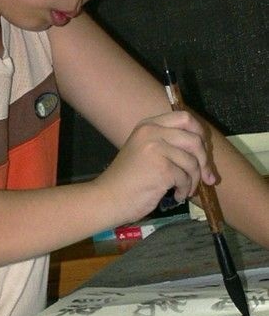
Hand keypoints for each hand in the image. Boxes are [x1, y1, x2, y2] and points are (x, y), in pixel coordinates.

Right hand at [96, 111, 215, 223]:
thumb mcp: (145, 151)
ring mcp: (156, 148)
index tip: (204, 152)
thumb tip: (204, 151)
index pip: (185, 117)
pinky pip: (185, 178)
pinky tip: (176, 196)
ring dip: (194, 180)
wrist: (109, 198)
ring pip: (192, 161)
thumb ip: (168, 143)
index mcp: (148, 125)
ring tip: (184, 190)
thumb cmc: (127, 179)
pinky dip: (184, 190)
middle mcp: (152, 132)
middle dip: (204, 160)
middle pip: (194, 139)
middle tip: (206, 177)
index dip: (200, 133)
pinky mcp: (162, 168)